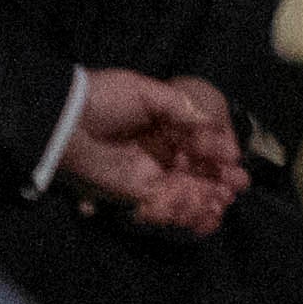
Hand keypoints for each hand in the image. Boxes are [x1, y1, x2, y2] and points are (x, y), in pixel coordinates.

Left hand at [54, 72, 248, 235]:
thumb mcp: (145, 92)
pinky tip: (206, 211)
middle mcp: (159, 151)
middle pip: (196, 170)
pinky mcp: (135, 194)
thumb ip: (181, 108)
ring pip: (186, 191)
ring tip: (225, 201)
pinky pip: (167, 205)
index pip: (198, 142)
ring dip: (207, 198)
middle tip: (237, 185)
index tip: (234, 158)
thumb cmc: (104, 99)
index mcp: (163, 125)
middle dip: (219, 179)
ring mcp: (148, 174)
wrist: (65, 121)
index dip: (218, 151)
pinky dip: (188, 211)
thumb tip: (214, 128)